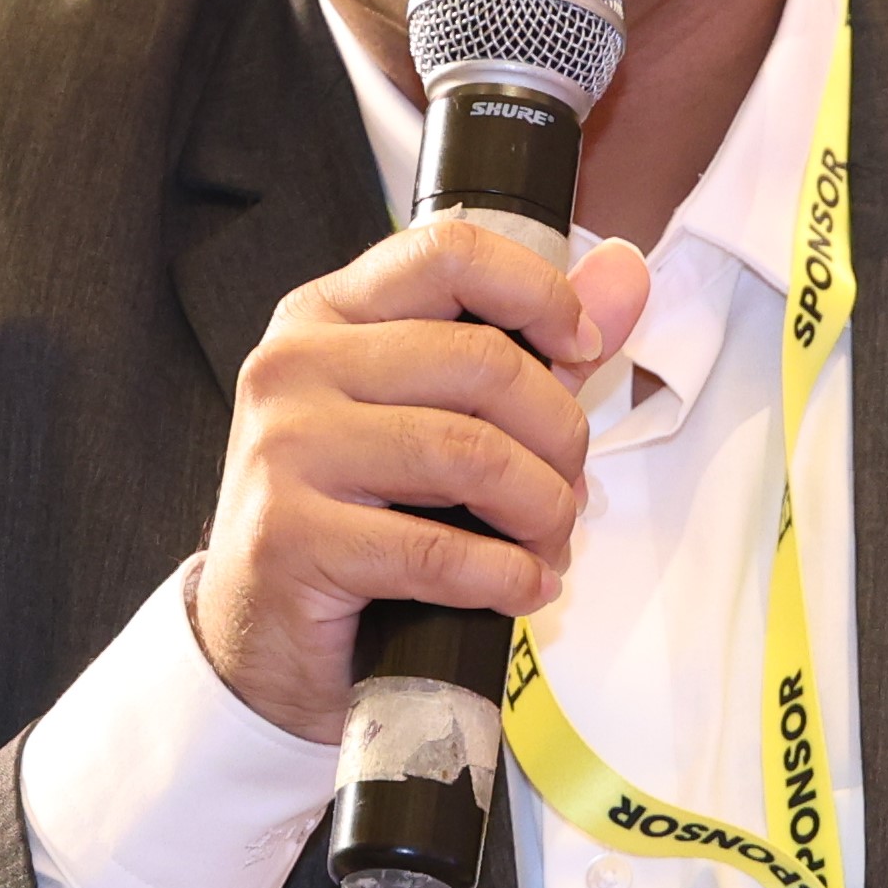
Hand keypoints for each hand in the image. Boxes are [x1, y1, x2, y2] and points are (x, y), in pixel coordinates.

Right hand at [192, 221, 651, 741]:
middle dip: (558, 433)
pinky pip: (437, 551)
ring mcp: (284, 449)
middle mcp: (294, 366)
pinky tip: (522, 586)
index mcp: (327, 315)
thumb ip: (530, 344)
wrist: (263, 632)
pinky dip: (505, 576)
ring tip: (547, 542)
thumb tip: (624, 274)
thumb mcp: (434, 412)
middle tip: (570, 485)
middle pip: (480, 361)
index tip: (583, 347)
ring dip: (542, 510)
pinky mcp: (289, 536)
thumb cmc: (353, 516)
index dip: (539, 294)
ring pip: (469, 454)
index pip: (449, 255)